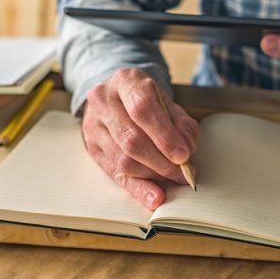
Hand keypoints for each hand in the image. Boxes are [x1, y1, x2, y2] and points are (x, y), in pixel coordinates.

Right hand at [82, 68, 198, 209]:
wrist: (116, 97)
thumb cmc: (145, 100)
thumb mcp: (167, 102)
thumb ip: (182, 124)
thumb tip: (187, 150)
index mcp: (125, 81)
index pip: (143, 109)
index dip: (165, 135)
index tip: (184, 155)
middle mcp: (103, 101)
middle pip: (131, 139)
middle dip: (161, 161)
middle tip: (181, 173)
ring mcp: (93, 125)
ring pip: (123, 159)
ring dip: (152, 176)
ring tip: (172, 180)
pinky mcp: (92, 148)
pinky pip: (115, 174)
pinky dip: (138, 188)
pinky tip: (154, 197)